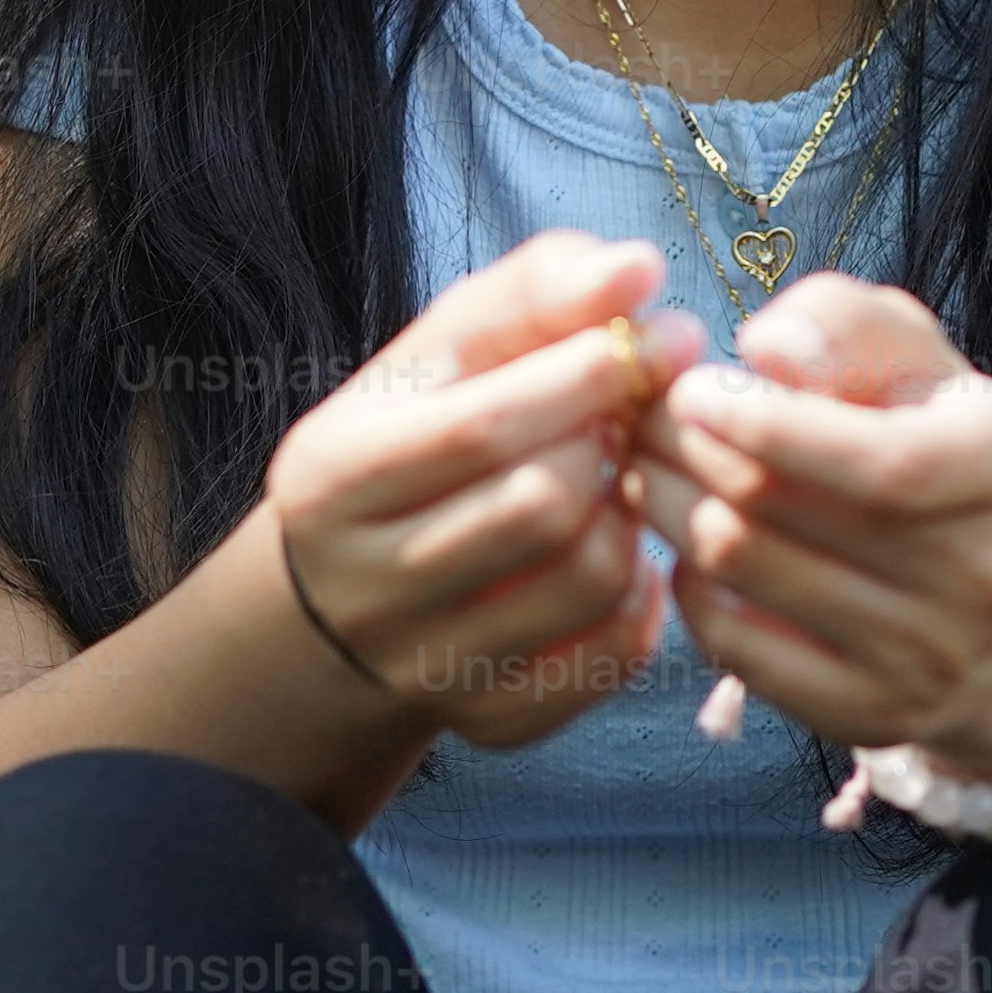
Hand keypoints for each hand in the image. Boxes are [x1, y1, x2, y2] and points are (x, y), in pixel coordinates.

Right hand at [264, 231, 704, 748]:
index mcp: (332, 474)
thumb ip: (534, 291)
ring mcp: (423, 667)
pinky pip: (610, 659)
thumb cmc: (419, 432)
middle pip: (541, 508)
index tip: (658, 337)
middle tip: (638, 413)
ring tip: (622, 479)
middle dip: (612, 444)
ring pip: (586, 580)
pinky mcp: (489, 722)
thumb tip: (637, 270)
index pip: (482, 426)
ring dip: (634, 517)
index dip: (589, 374)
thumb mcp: (446, 347)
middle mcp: (363, 585)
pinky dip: (644, 600)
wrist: (351, 584)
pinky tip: (626, 557)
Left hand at [634, 275, 991, 781]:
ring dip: (665, 504)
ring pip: (741, 568)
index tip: (693, 388)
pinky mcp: (870, 715)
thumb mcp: (910, 358)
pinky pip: (734, 645)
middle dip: (684, 448)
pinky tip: (683, 544)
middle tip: (637, 413)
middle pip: (783, 509)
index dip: (770, 425)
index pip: (882, 462)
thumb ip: (844, 325)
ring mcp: (930, 658)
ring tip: (642, 464)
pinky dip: (687, 584)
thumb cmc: (926, 439)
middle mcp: (985, 572)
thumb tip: (768, 350)